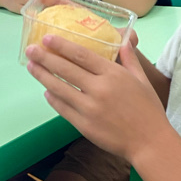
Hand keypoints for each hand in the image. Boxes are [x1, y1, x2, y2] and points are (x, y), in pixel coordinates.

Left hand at [25, 34, 168, 162]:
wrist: (149, 142)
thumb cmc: (148, 110)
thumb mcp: (142, 80)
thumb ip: (130, 59)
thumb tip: (124, 40)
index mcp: (113, 75)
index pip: (81, 55)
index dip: (62, 46)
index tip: (47, 38)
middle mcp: (99, 89)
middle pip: (65, 69)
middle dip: (45, 58)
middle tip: (30, 49)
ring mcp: (89, 108)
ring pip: (59, 88)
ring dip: (43, 76)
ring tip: (31, 67)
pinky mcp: (84, 125)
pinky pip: (63, 109)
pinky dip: (52, 99)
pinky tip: (46, 91)